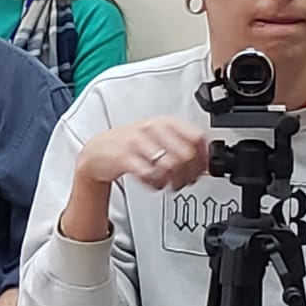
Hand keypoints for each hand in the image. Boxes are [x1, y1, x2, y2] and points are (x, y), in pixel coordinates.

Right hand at [75, 117, 207, 191]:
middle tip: (184, 181)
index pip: (197, 137)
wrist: (99, 150)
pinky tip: (154, 182)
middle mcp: (153, 129)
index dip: (204, 158)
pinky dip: (155, 184)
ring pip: (170, 166)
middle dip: (189, 174)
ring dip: (173, 181)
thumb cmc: (132, 144)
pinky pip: (149, 175)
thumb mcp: (160, 137)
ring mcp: (138, 142)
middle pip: (186, 154)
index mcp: (166, 122)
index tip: (203, 169)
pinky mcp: (125, 157)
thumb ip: (184, 146)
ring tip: (169, 183)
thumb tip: (207, 163)